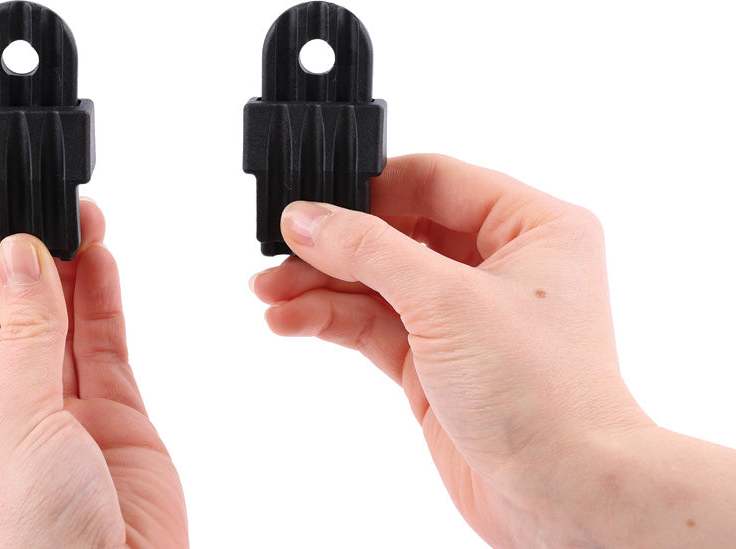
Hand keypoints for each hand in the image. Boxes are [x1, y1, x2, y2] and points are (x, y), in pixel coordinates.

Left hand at [0, 180, 186, 547]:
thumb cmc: (29, 543)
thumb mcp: (12, 426)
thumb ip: (28, 335)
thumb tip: (24, 253)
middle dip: (9, 254)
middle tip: (29, 198)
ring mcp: (54, 410)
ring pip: (55, 320)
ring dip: (63, 268)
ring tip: (75, 213)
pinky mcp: (112, 414)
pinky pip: (102, 343)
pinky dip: (102, 299)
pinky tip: (100, 256)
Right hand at [251, 154, 729, 546]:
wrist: (559, 496)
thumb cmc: (543, 394)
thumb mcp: (447, 301)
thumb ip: (370, 251)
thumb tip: (308, 218)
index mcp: (531, 226)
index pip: (436, 181)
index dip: (371, 187)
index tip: (314, 198)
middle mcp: (499, 265)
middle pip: (398, 232)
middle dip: (335, 246)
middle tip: (278, 251)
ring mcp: (465, 314)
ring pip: (380, 282)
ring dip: (322, 286)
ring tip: (269, 294)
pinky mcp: (436, 360)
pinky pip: (374, 324)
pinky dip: (331, 320)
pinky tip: (290, 320)